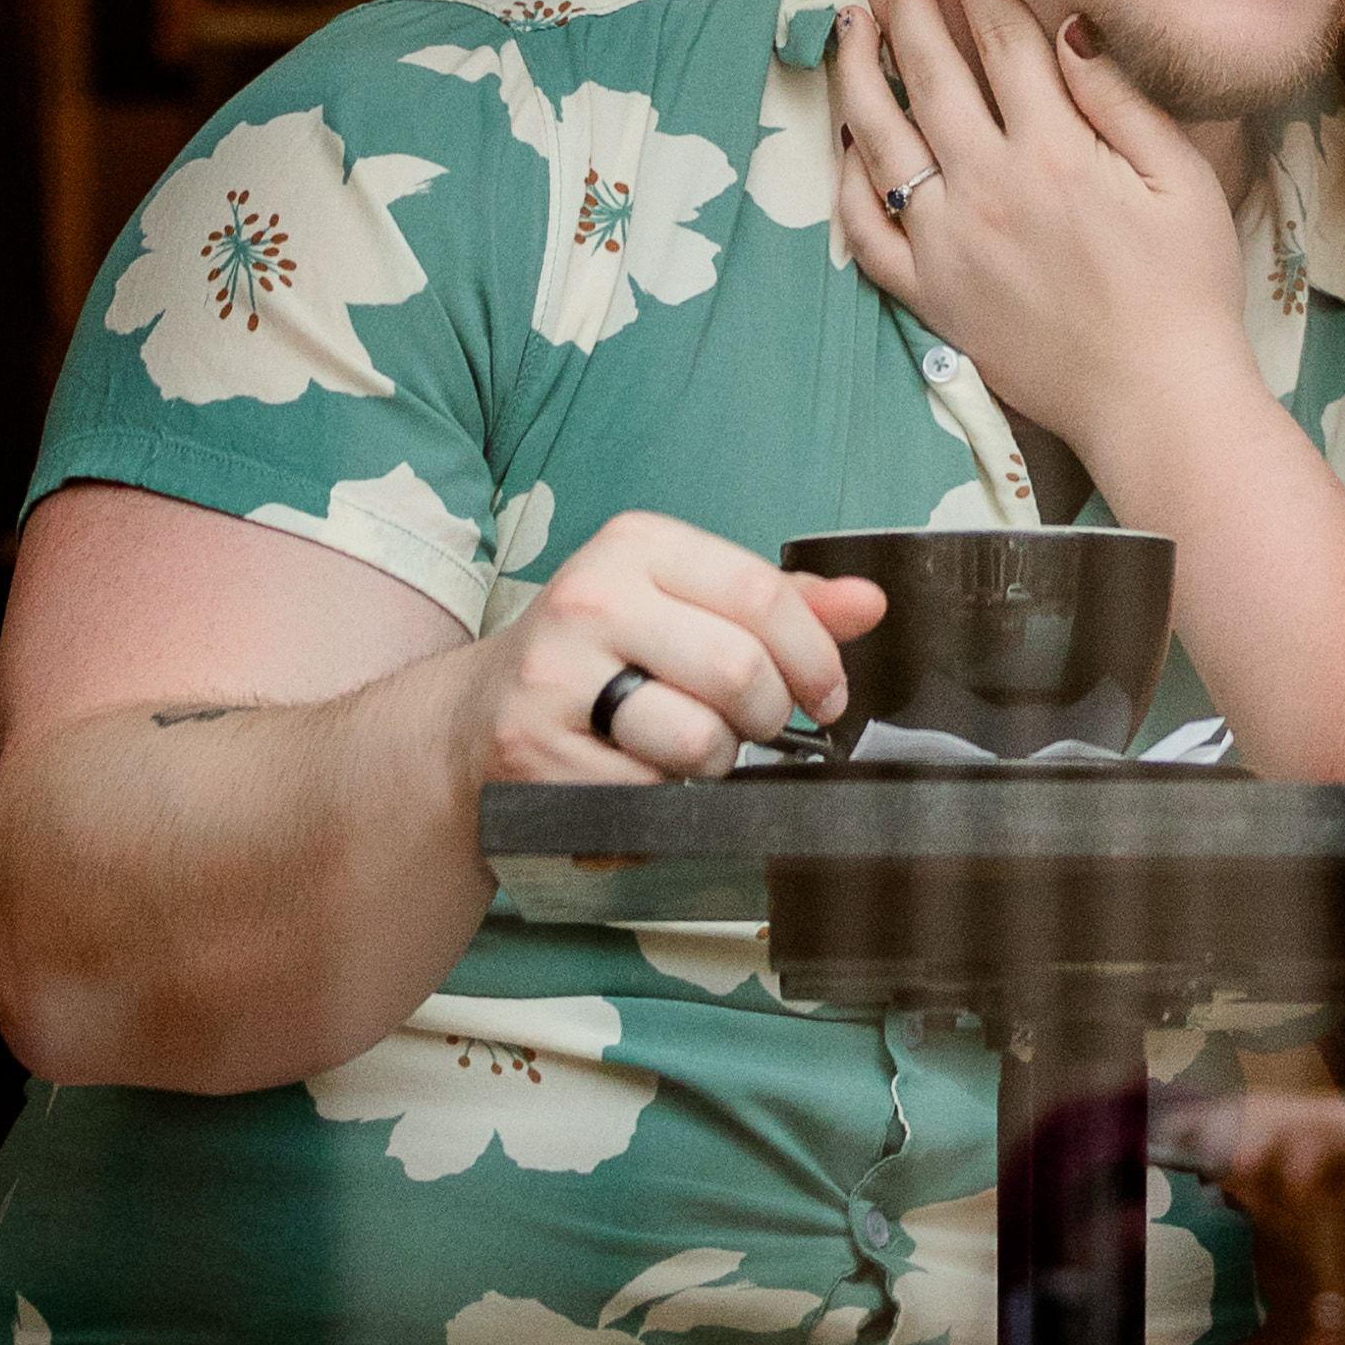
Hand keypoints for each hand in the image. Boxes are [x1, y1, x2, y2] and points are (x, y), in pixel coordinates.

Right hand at [468, 511, 883, 782]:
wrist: (475, 717)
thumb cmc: (601, 657)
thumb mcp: (683, 605)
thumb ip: (778, 605)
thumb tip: (869, 603)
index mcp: (637, 546)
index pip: (762, 595)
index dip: (815, 658)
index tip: (826, 696)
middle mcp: (590, 599)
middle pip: (738, 671)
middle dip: (766, 717)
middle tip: (754, 728)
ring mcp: (555, 677)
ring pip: (699, 740)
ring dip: (715, 765)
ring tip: (688, 751)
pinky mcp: (535, 751)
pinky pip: (648, 793)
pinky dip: (662, 799)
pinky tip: (635, 775)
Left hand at [832, 0, 1255, 465]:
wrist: (1156, 400)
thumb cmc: (1188, 290)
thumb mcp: (1182, 181)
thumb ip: (1118, 101)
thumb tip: (1067, 28)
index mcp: (1054, 150)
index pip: (1001, 36)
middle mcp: (986, 186)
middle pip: (930, 69)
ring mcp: (948, 243)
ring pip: (878, 138)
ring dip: (858, 72)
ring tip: (849, 26)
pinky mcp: (929, 296)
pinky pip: (866, 231)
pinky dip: (847, 182)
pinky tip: (846, 144)